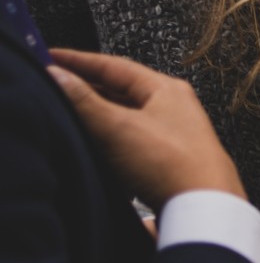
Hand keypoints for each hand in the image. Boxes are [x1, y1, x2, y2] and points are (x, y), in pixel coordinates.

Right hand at [45, 48, 244, 209]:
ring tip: (67, 111)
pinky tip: (95, 146)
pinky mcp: (168, 159)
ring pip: (126, 116)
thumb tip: (58, 76)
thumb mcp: (118, 128)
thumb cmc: (172, 163)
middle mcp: (173, 106)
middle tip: (54, 83)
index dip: (80, 60)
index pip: (114, 66)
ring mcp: (173, 133)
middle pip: (121, 89)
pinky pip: (131, 140)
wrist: (204, 206)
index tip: (52, 56)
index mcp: (165, 89)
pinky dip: (109, 138)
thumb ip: (84, 102)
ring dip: (97, 113)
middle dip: (86, 86)